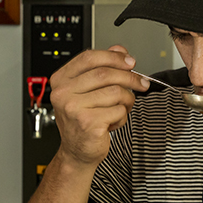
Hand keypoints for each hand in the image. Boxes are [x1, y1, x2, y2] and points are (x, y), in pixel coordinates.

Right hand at [49, 47, 148, 167]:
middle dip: (129, 77)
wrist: (77, 152)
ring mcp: (74, 108)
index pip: (89, 58)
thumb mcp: (88, 91)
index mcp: (61, 80)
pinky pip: (118, 111)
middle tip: (141, 83)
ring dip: (127, 101)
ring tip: (121, 108)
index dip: (114, 57)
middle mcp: (63, 93)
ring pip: (116, 92)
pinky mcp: (88, 123)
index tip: (130, 62)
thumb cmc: (83, 121)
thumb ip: (101, 68)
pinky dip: (122, 117)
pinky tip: (112, 122)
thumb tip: (119, 50)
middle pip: (105, 73)